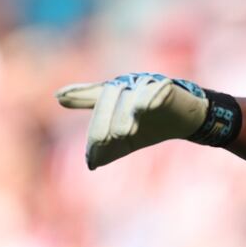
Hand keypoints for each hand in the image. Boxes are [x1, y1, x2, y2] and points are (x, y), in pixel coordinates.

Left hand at [55, 73, 209, 168]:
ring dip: (124, 115)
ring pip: (130, 96)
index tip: (60, 97)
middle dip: (103, 121)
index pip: (97, 95)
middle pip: (109, 95)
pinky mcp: (167, 87)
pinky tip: (144, 110)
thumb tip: (90, 162)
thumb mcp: (125, 137)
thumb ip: (106, 144)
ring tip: (123, 134)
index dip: (79, 94)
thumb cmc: (152, 125)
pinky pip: (155, 90)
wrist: (186, 120)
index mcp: (116, 94)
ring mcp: (148, 84)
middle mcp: (129, 85)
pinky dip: (149, 99)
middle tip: (100, 143)